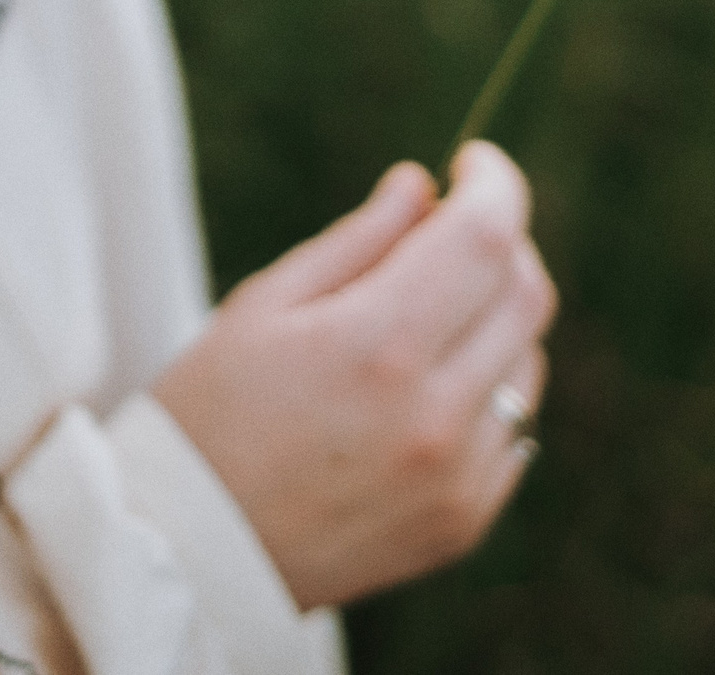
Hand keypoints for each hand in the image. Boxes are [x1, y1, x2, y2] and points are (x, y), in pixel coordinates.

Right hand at [148, 142, 556, 610]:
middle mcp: (434, 415)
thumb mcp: (262, 306)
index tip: (472, 160)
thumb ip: (358, 241)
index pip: (486, 236)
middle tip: (451, 228)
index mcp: (375, 346)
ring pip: (528, 361)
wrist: (186, 554)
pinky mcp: (464, 522)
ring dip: (494, 317)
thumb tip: (423, 186)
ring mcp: (457, 477)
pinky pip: (513, 431)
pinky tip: (422, 390)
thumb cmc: (206, 413)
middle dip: (501, 240)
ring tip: (421, 318)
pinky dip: (486, 390)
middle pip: (525, 294)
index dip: (494, 181)